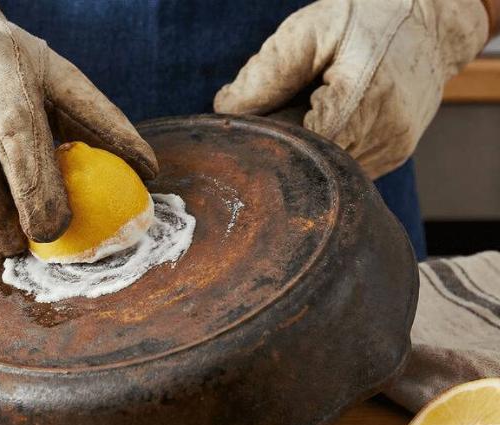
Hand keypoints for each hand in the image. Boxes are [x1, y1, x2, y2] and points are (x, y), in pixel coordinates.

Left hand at [214, 0, 488, 178]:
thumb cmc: (367, 18)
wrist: (431, 20)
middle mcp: (382, 135)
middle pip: (309, 164)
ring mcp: (390, 151)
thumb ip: (266, 74)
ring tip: (309, 106)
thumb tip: (227, 113)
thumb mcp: (310, 31)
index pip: (296, 147)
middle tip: (280, 108)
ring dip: (305, 146)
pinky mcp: (392, 156)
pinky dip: (324, 148)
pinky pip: (342, 166)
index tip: (256, 121)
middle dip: (284, 143)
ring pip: (324, 171)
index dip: (268, 138)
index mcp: (362, 101)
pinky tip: (326, 118)